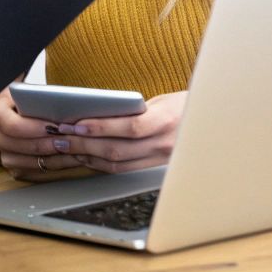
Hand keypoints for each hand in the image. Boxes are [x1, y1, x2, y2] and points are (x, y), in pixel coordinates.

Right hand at [0, 85, 89, 181]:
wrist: (21, 111)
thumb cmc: (31, 101)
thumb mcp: (35, 94)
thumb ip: (44, 100)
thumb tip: (65, 107)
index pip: (11, 125)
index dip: (33, 128)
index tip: (55, 127)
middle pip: (20, 146)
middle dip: (46, 145)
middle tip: (68, 141)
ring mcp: (5, 154)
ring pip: (27, 163)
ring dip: (52, 158)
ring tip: (73, 151)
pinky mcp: (15, 167)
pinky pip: (34, 172)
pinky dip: (53, 166)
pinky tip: (70, 159)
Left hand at [0, 90, 185, 178]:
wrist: (210, 124)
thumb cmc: (184, 106)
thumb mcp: (162, 101)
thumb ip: (135, 110)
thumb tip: (99, 114)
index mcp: (167, 121)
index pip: (131, 127)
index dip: (101, 127)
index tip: (76, 123)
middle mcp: (164, 144)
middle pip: (117, 149)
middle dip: (84, 144)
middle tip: (61, 136)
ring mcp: (159, 160)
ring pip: (116, 164)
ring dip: (87, 156)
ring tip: (65, 147)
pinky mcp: (154, 169)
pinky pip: (122, 170)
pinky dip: (100, 164)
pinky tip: (84, 156)